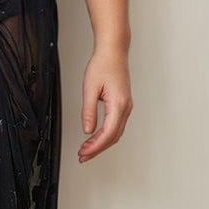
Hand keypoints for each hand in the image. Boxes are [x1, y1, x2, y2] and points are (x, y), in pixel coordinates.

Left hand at [78, 46, 132, 162]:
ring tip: (86, 149)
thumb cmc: (103, 64)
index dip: (96, 146)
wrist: (114, 51)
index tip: (84, 153)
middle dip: (97, 149)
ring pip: (116, 133)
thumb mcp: (90, 87)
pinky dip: (106, 135)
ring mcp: (126, 106)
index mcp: (119, 104)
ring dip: (101, 143)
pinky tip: (95, 137)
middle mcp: (126, 107)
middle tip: (82, 156)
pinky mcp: (123, 104)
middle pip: (113, 137)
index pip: (108, 133)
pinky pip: (116, 125)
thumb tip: (87, 130)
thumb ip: (88, 110)